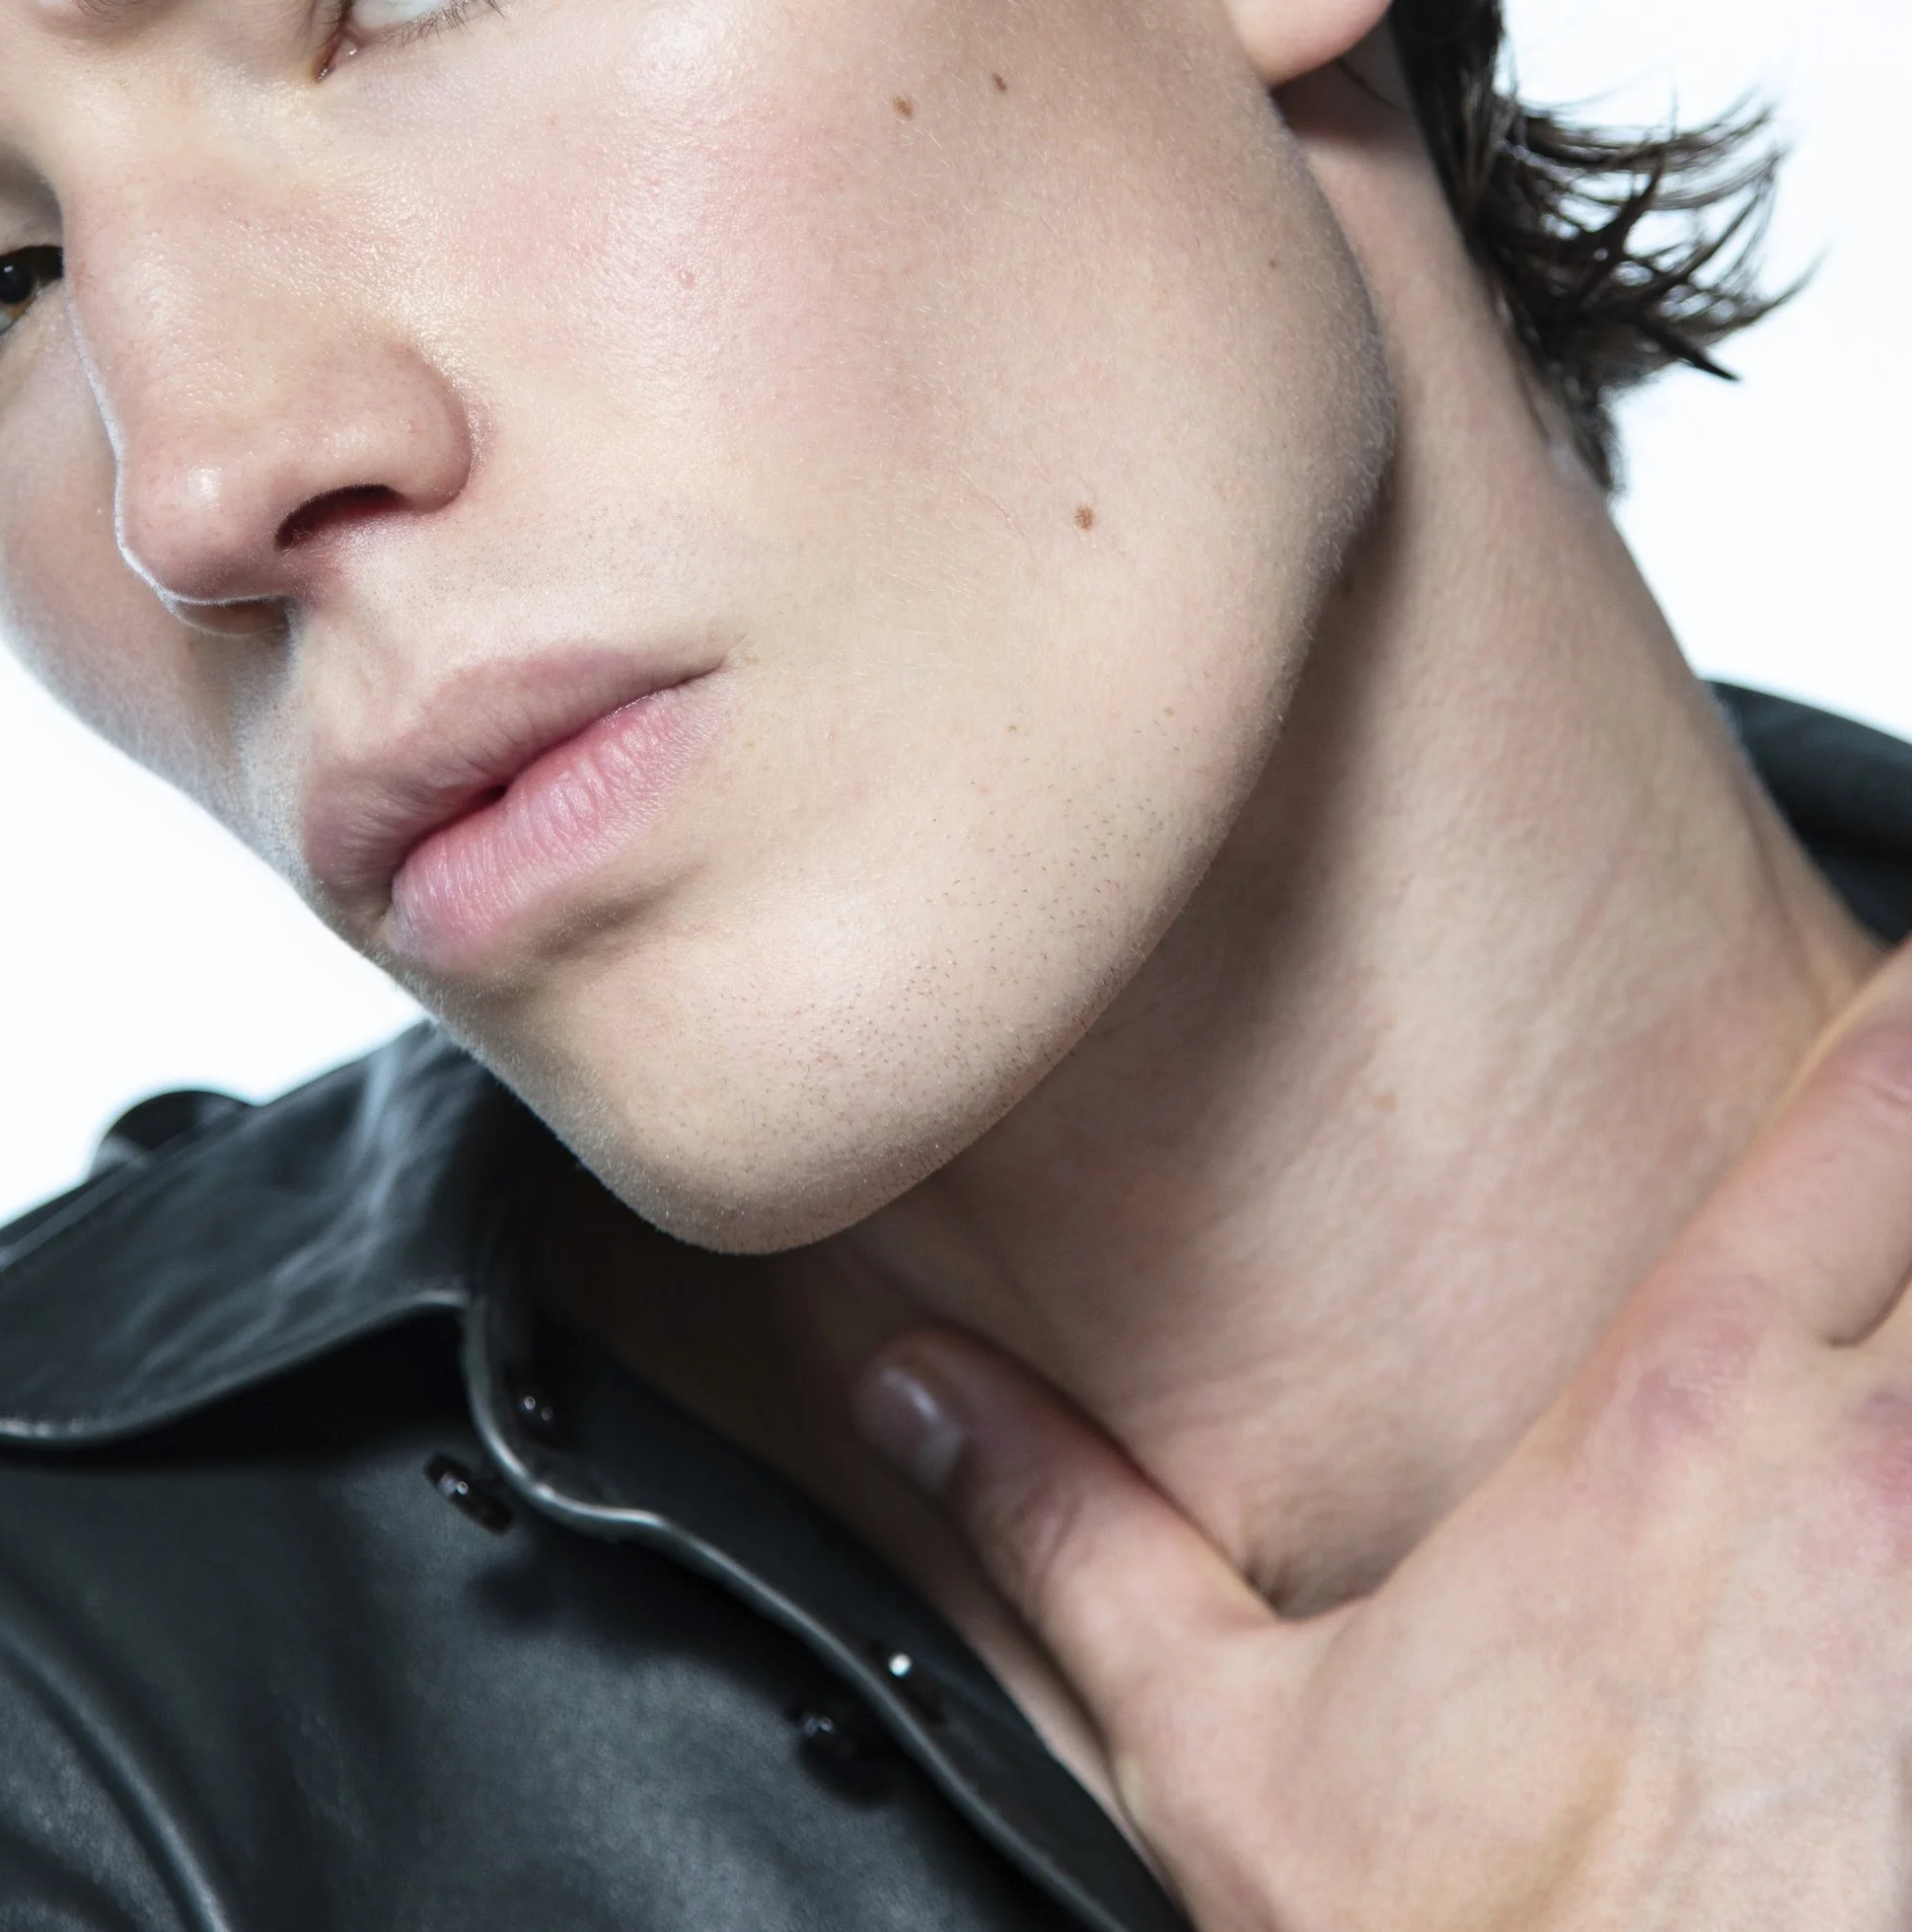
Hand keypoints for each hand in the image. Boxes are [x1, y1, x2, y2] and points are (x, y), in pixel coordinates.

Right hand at [852, 941, 1911, 1931]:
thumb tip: (918, 1397)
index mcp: (1676, 1418)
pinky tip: (1911, 1613)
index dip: (1902, 1008)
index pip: (1874, 1082)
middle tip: (1877, 1162)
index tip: (1884, 978)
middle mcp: (1880, 1464)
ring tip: (1878, 1419)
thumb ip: (1078, 1536)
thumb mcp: (1234, 1754)